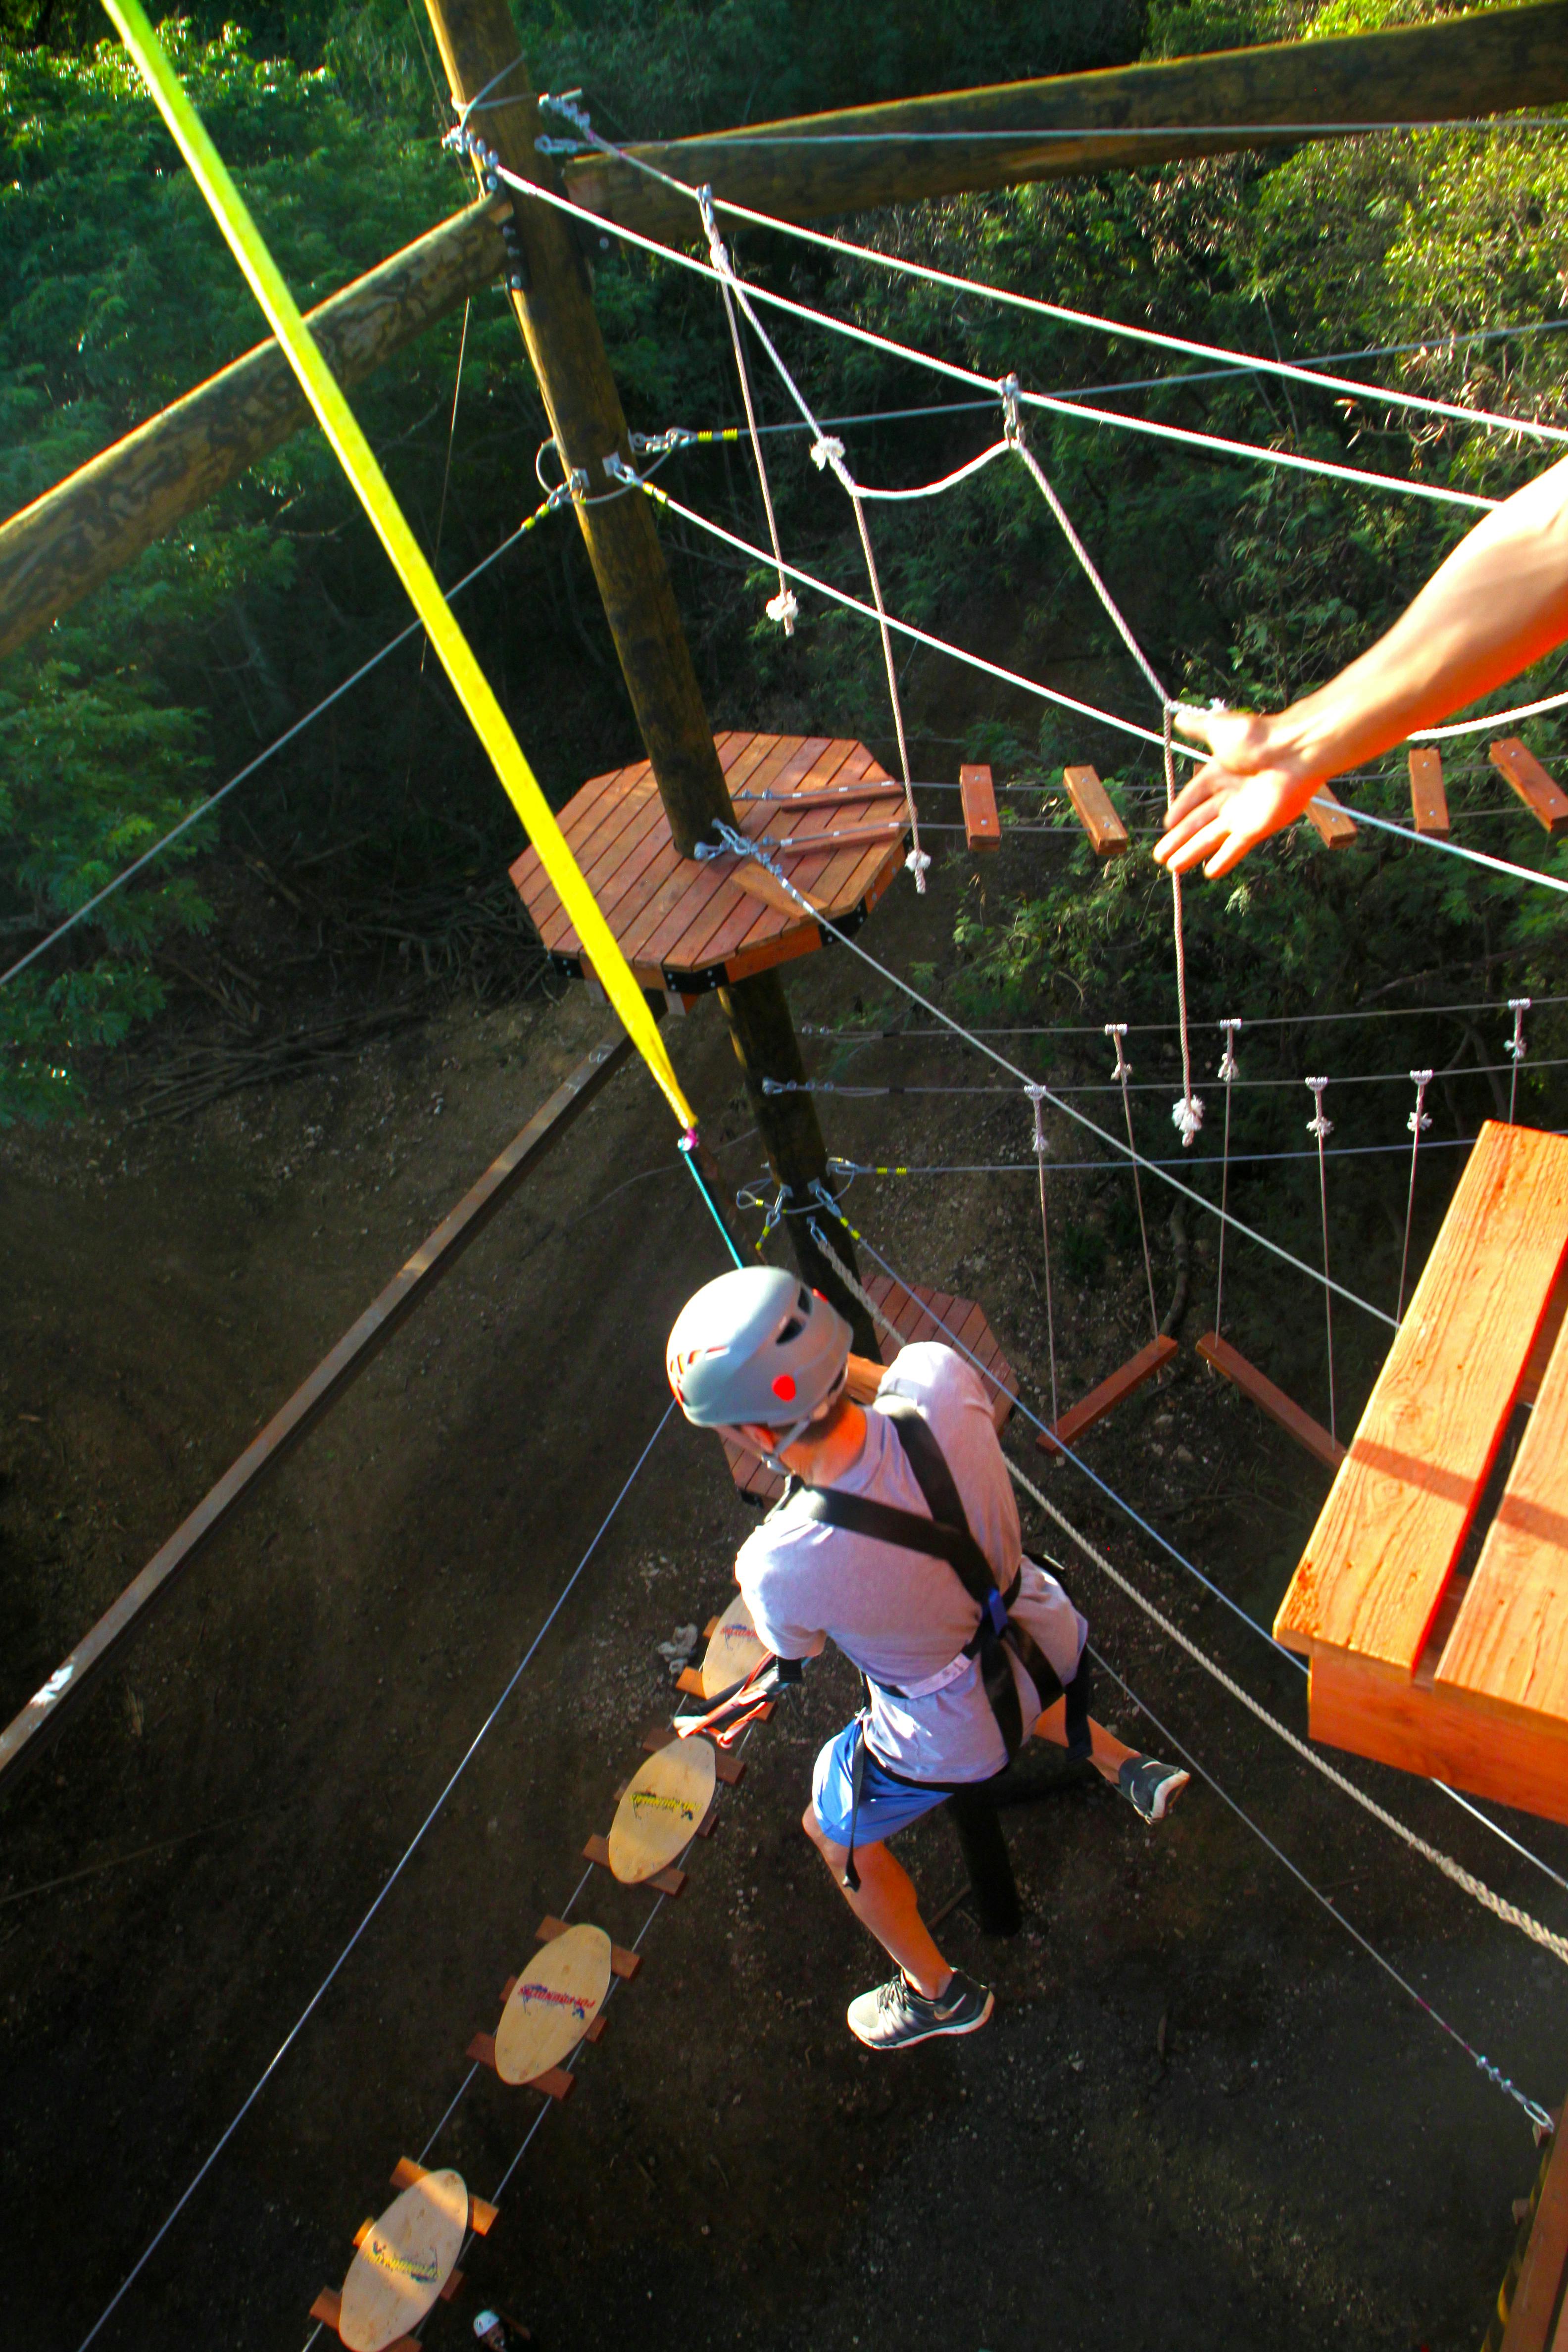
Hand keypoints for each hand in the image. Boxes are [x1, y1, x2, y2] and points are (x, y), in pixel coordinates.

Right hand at [1154, 705, 1325, 878]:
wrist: (1294, 754)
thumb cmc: (1259, 738)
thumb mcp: (1220, 729)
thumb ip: (1198, 727)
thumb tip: (1179, 717)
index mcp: (1220, 772)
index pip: (1194, 796)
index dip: (1179, 810)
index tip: (1167, 824)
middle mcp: (1230, 795)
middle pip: (1198, 821)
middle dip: (1178, 839)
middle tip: (1159, 856)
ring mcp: (1243, 813)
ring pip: (1210, 837)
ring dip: (1191, 852)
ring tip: (1172, 867)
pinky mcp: (1255, 828)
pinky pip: (1235, 848)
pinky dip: (1223, 860)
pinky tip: (1210, 872)